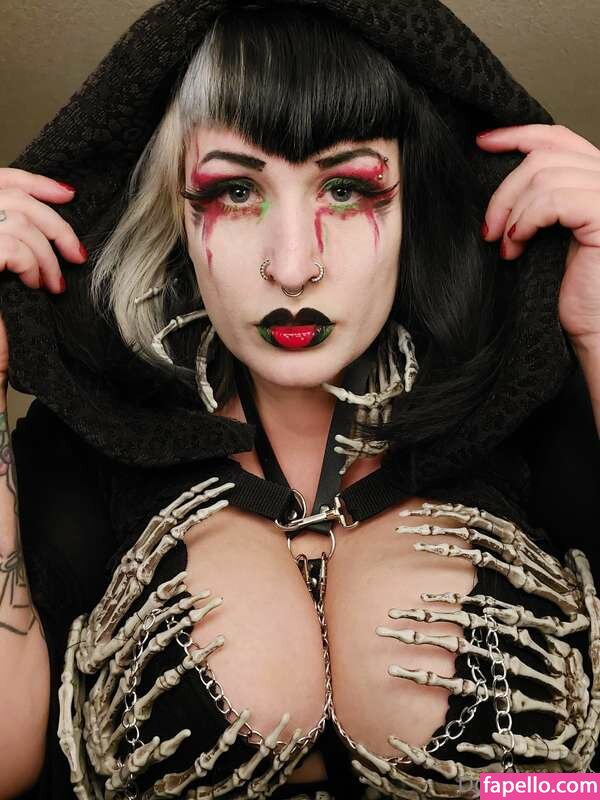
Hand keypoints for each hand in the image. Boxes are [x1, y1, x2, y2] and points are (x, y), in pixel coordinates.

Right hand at [0, 168, 87, 375]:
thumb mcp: (6, 273)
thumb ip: (21, 247)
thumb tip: (55, 225)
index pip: (1, 181)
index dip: (35, 183)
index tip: (68, 194)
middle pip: (15, 197)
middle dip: (56, 224)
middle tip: (78, 256)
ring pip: (21, 222)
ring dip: (48, 254)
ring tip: (53, 284)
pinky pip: (15, 247)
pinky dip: (33, 265)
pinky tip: (34, 286)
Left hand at [477, 124, 599, 346]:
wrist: (595, 329)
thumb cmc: (571, 291)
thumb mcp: (546, 236)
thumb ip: (537, 201)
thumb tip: (497, 177)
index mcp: (596, 180)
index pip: (557, 138)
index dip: (517, 135)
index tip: (482, 144)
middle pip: (544, 155)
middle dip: (504, 190)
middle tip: (488, 228)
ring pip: (544, 175)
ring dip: (511, 211)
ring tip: (504, 245)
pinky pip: (554, 199)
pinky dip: (525, 220)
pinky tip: (516, 246)